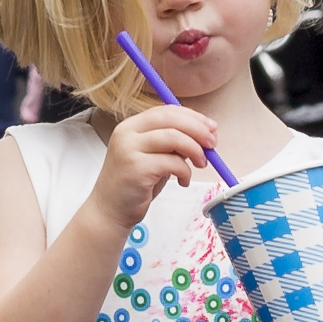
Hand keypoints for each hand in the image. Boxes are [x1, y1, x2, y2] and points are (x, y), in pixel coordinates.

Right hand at [92, 97, 220, 223]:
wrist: (110, 210)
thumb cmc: (134, 185)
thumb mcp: (155, 157)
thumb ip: (173, 143)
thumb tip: (203, 134)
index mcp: (131, 126)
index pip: (166, 111)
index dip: (193, 117)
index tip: (211, 128)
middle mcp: (127, 133)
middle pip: (170, 119)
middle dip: (198, 129)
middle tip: (212, 144)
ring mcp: (129, 149)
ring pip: (174, 137)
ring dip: (195, 150)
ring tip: (200, 164)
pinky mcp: (136, 168)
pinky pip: (172, 162)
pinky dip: (185, 171)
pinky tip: (183, 181)